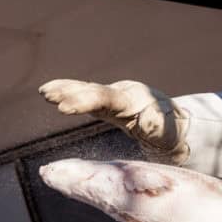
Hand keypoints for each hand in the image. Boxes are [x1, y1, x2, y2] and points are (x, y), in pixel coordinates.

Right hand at [39, 79, 187, 163]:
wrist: (176, 126)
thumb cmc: (171, 132)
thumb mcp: (167, 131)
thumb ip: (156, 125)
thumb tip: (148, 123)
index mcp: (134, 100)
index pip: (105, 98)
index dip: (84, 101)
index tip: (64, 108)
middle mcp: (121, 94)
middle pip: (92, 91)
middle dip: (70, 93)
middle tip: (48, 95)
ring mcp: (114, 97)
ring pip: (86, 90)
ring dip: (65, 90)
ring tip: (45, 92)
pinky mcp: (108, 104)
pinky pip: (85, 96)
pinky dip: (68, 93)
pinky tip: (51, 93)